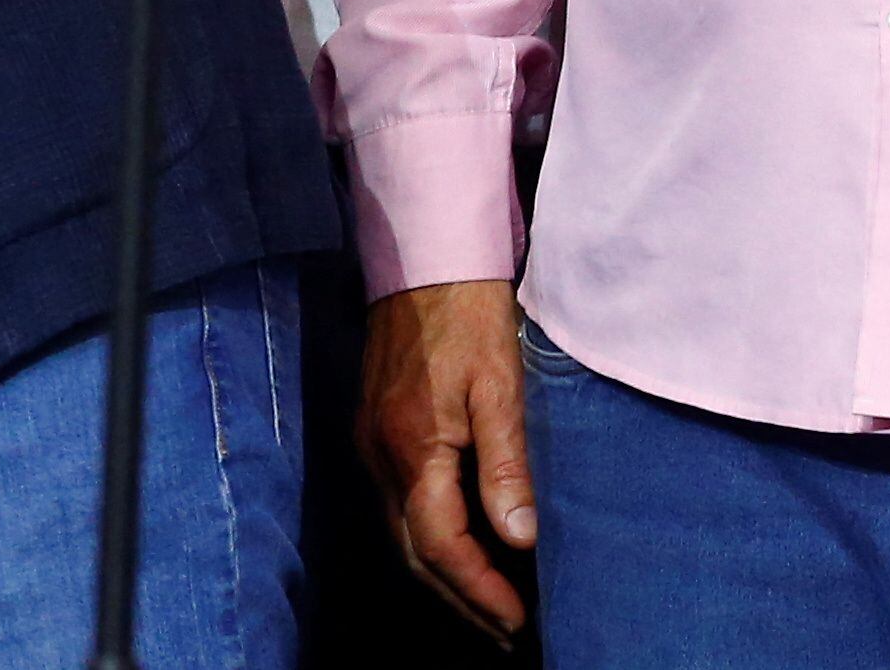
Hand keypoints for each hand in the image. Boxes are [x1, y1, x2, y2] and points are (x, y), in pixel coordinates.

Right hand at [360, 278, 537, 642]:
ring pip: (401, 531)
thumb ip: (506, 464)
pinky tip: (463, 547)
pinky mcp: (375, 429)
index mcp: (411, 445)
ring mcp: (370, 441)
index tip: (520, 620)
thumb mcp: (500, 386)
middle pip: (412, 551)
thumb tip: (518, 538)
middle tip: (509, 631)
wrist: (422, 259)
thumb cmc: (468, 316)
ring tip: (492, 604)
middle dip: (460, 598)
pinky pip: (398, 505)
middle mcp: (379, 452)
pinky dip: (431, 540)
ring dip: (445, 575)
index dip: (479, 590)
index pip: (439, 544)